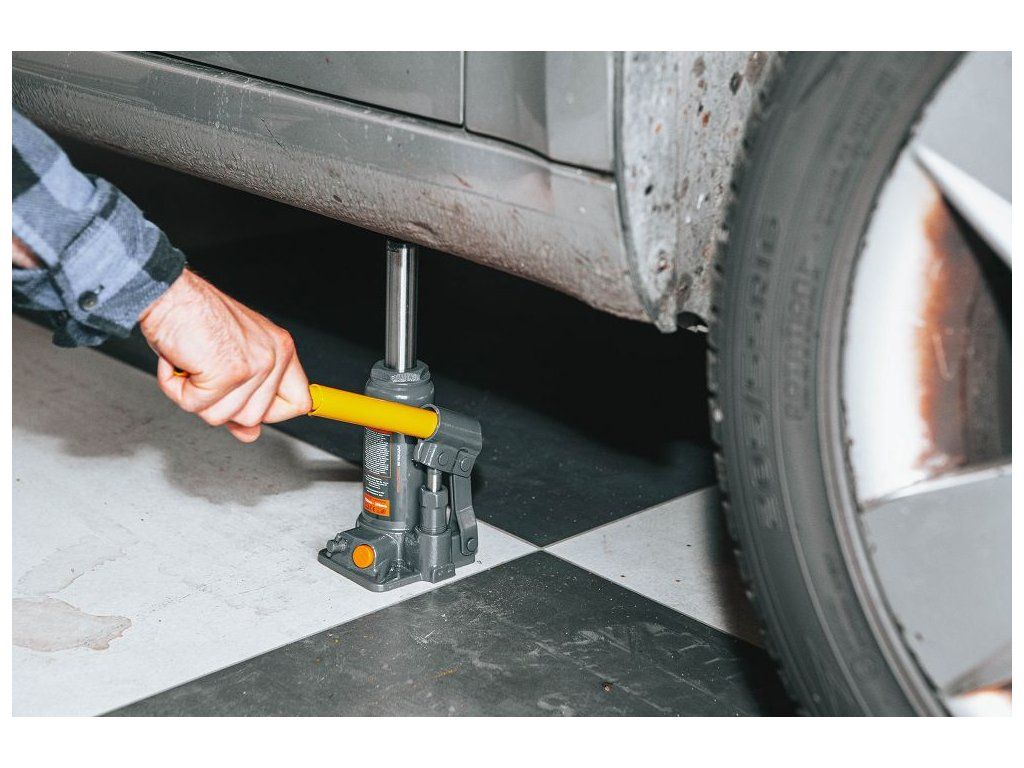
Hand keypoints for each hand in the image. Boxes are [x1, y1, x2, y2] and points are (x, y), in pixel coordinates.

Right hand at [139, 269, 311, 441]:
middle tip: (204, 373)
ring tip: (191, 363)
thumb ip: (244, 398)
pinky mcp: (228, 373)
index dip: (272, 414)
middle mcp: (274, 356)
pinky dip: (176, 388)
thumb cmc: (193, 318)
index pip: (299, 402)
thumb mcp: (229, 359)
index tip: (248, 409)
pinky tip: (179, 361)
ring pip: (222, 416)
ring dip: (194, 395)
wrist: (168, 293)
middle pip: (254, 418)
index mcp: (281, 349)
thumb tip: (250, 434)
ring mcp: (255, 366)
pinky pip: (196, 406)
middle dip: (219, 402)